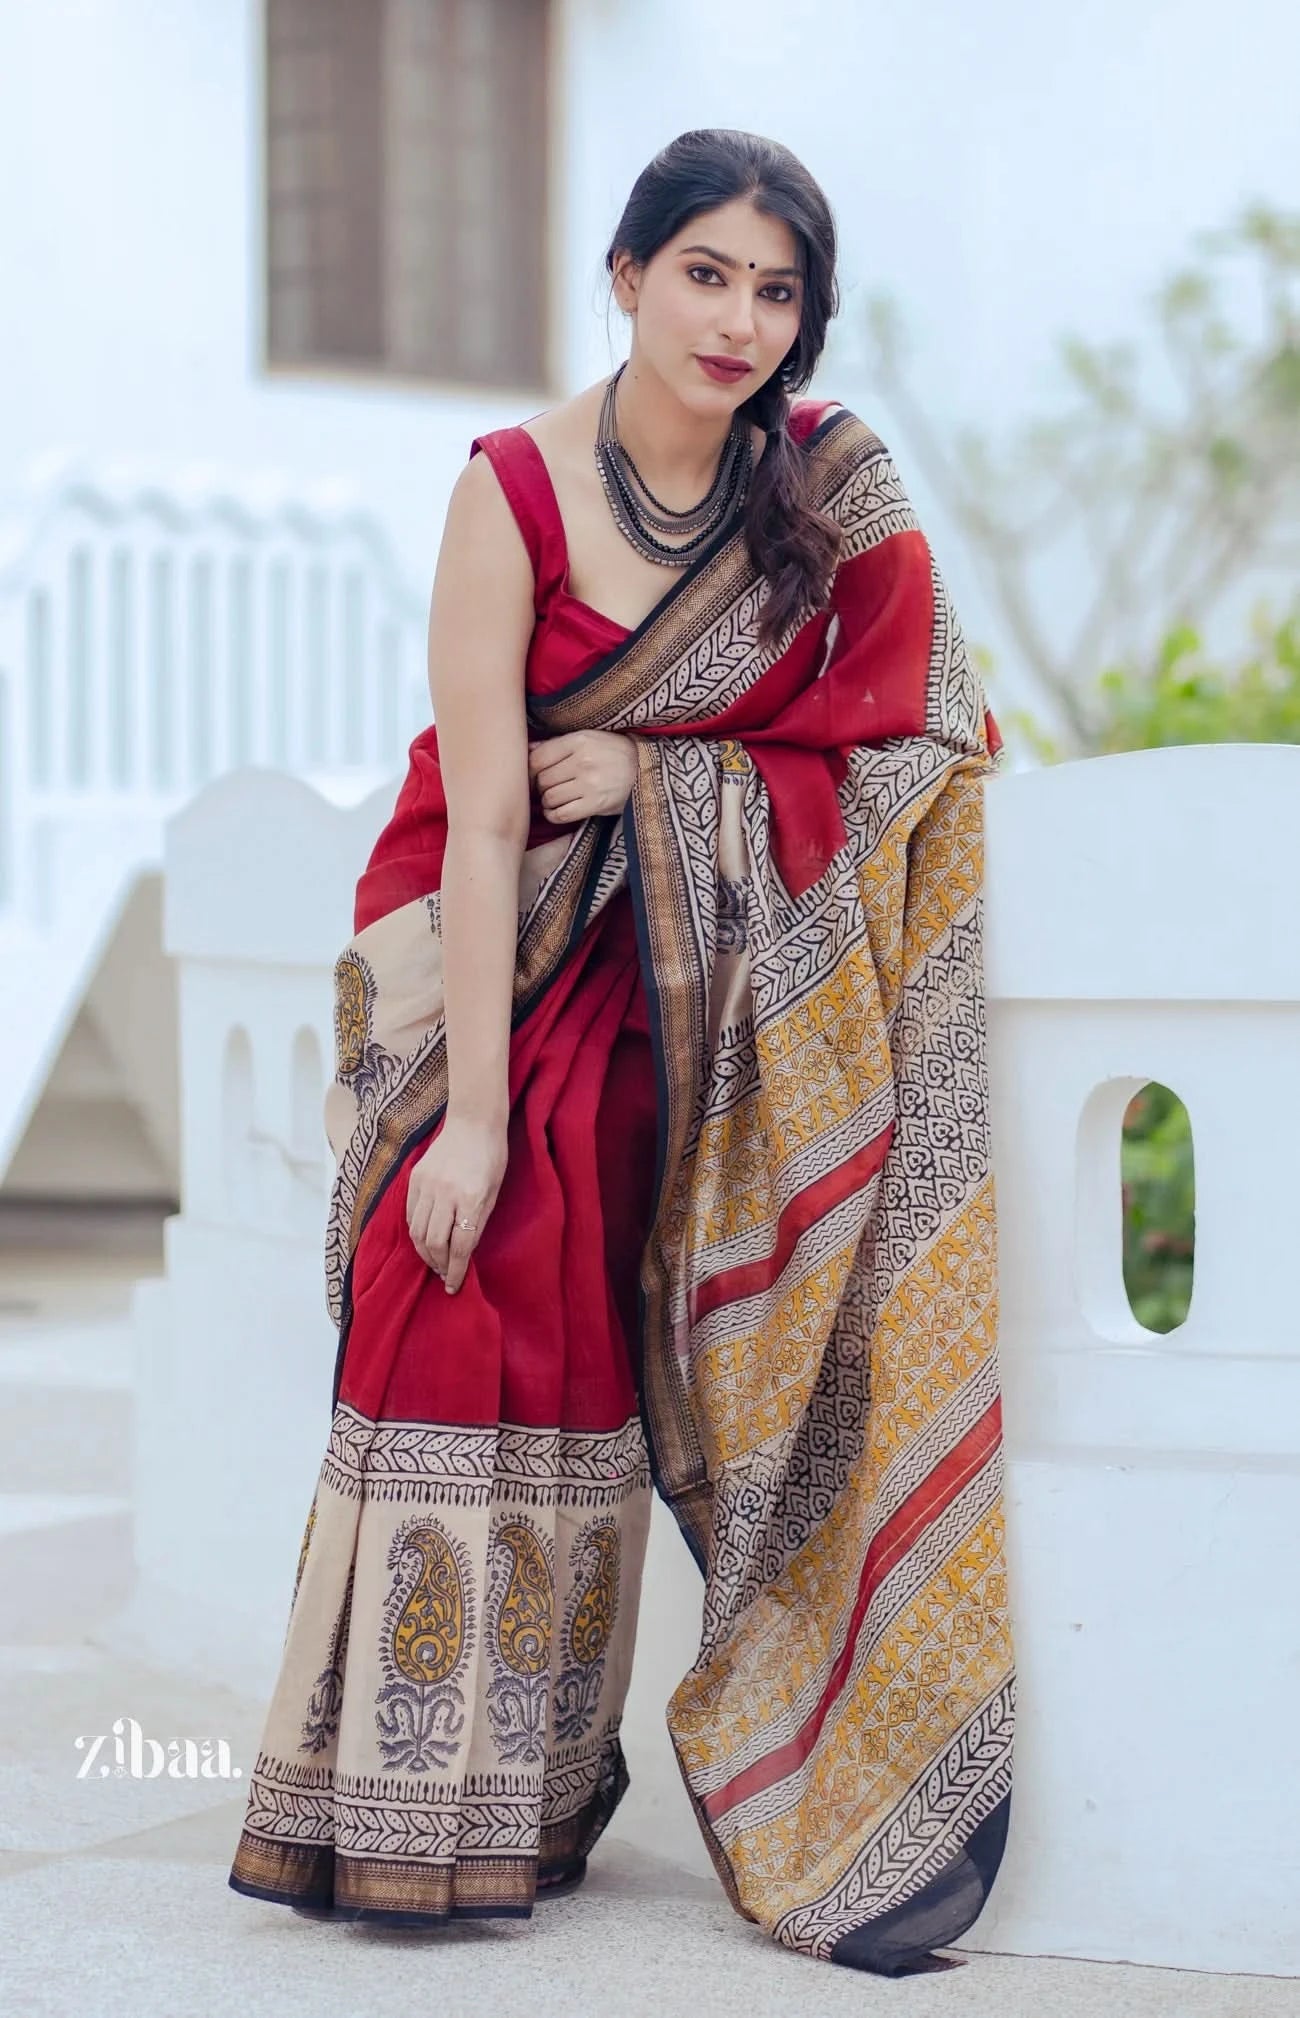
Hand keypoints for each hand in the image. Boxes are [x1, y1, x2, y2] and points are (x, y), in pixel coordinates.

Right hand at [405, 1115, 506, 1292]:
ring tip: (435, 1261)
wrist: (473, 1121)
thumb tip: (463, 1254)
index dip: (456, 1272)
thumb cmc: (491, 1157)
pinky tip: (425, 1238)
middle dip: (439, 1265)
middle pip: (434, 1243)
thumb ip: (477, 1223)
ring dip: (425, 1253)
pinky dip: (416, 1233)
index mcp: (471, 1198)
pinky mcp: (414, 1179)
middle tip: (445, 1274)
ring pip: (417, 1232)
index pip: (459, 1246)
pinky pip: (410, 1215)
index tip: (454, 1287)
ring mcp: (427, 1185)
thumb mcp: (493, 1193)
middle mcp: (445, 1193)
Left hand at [527, 730, 637, 822]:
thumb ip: (559, 743)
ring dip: (547, 801)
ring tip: (553, 799)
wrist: (647, 769)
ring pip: (549, 797)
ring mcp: (589, 784)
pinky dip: (553, 815)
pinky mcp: (596, 804)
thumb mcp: (590, 738)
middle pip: (542, 779)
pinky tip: (556, 811)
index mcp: (579, 741)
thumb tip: (527, 749)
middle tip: (545, 787)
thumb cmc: (616, 752)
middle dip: (540, 786)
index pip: (538, 758)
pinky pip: (561, 814)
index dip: (530, 769)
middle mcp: (583, 762)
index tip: (532, 774)